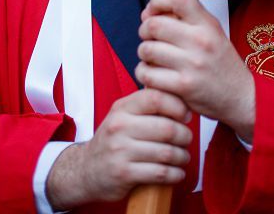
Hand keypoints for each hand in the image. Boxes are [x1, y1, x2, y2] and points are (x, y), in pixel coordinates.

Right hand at [46, 89, 192, 208]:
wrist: (86, 169)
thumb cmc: (113, 140)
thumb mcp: (123, 116)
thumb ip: (146, 106)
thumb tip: (180, 100)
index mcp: (122, 108)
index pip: (156, 98)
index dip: (177, 106)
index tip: (186, 115)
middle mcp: (119, 127)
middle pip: (166, 128)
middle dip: (184, 135)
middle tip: (187, 139)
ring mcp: (120, 150)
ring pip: (166, 152)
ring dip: (182, 156)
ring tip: (184, 156)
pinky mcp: (124, 173)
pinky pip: (160, 173)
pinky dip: (175, 174)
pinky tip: (177, 172)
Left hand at [136, 0, 254, 143]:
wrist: (241, 97)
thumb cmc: (222, 63)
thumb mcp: (212, 31)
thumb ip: (187, 17)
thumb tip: (152, 9)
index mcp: (207, 24)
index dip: (157, 1)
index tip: (153, 10)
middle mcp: (200, 41)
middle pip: (154, 24)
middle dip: (144, 30)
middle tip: (149, 36)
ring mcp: (192, 65)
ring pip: (147, 49)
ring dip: (143, 53)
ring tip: (152, 56)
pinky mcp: (183, 86)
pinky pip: (148, 74)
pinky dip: (144, 73)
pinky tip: (153, 73)